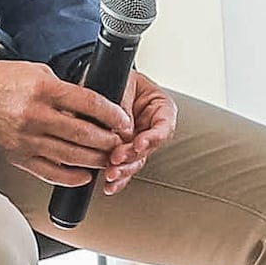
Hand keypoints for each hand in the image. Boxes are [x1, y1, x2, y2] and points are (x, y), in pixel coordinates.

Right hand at [0, 56, 126, 191]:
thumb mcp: (35, 72)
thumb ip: (63, 88)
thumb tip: (90, 104)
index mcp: (43, 91)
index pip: (89, 104)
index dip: (113, 114)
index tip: (124, 120)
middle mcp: (36, 117)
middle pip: (85, 134)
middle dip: (110, 141)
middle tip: (121, 142)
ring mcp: (27, 141)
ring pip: (72, 157)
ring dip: (96, 160)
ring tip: (108, 158)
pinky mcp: (18, 158)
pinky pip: (51, 173)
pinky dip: (72, 177)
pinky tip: (84, 175)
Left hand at [102, 75, 178, 194]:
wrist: (101, 78)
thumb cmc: (116, 77)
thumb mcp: (121, 85)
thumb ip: (122, 106)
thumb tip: (120, 131)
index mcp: (160, 108)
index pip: (164, 126)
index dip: (153, 137)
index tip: (139, 143)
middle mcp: (152, 127)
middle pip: (149, 148)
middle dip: (133, 156)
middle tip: (117, 159)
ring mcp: (139, 141)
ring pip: (137, 161)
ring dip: (124, 170)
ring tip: (111, 175)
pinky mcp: (124, 151)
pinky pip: (124, 167)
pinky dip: (117, 178)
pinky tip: (110, 186)